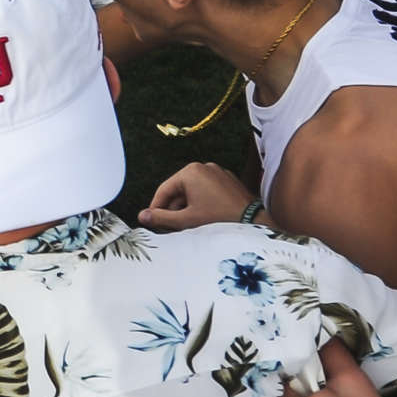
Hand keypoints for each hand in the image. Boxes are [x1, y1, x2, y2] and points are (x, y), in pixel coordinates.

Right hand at [140, 161, 258, 229]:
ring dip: (187, 209)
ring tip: (187, 227)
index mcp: (190, 172)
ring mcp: (218, 173)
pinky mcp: (228, 182)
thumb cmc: (219, 219)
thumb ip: (161, 218)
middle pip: (179, 191)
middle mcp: (203, 167)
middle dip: (173, 210)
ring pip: (193, 192)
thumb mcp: (186, 220)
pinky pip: (207, 192)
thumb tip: (142, 216)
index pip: (164, 190)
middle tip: (169, 229)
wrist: (253, 222)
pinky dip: (201, 204)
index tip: (151, 222)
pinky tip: (202, 221)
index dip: (156, 208)